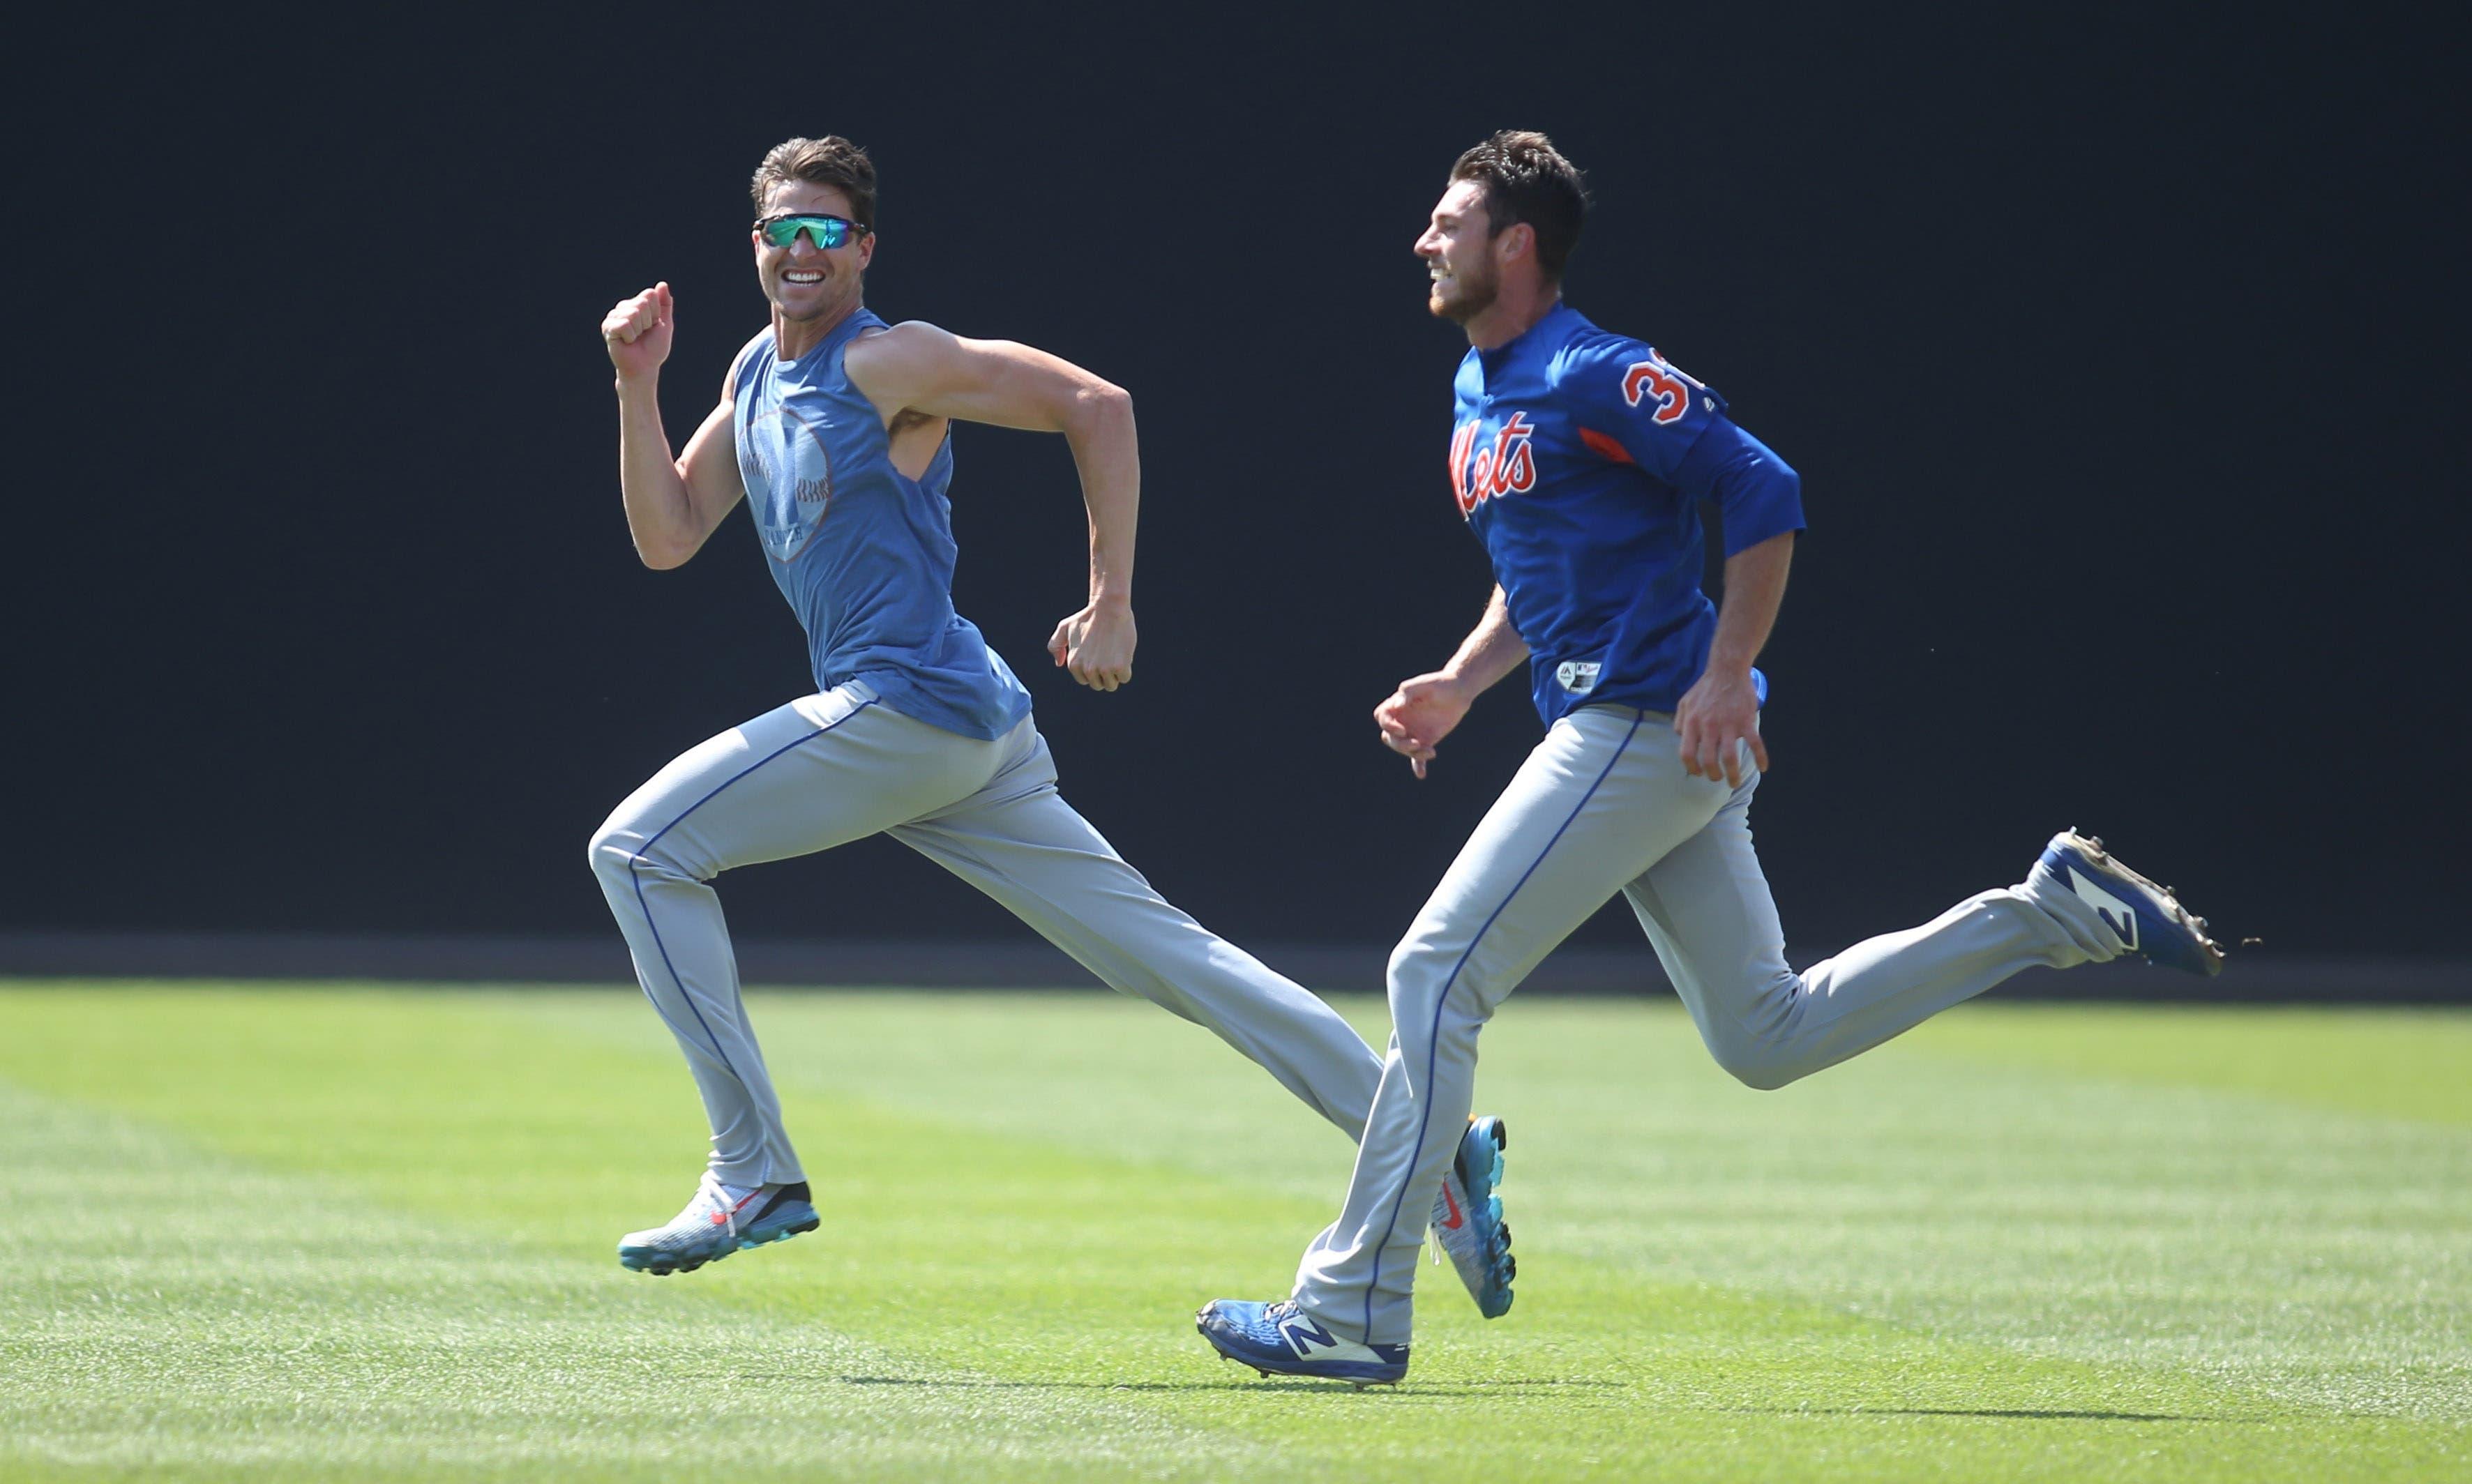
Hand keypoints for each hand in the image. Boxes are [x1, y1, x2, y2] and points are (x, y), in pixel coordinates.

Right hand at [602, 282, 673, 382]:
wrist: (644, 367)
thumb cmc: (653, 348)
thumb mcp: (665, 324)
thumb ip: (665, 304)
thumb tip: (662, 284)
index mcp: (636, 304)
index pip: (649, 295)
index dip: (656, 313)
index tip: (652, 326)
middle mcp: (623, 308)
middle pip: (642, 303)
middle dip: (648, 322)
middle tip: (643, 334)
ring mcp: (613, 317)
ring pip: (633, 313)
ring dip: (639, 330)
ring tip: (635, 338)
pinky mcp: (608, 328)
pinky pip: (624, 324)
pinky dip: (631, 336)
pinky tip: (627, 342)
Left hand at [1047, 597, 1135, 690]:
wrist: (1108, 608)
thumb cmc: (1088, 616)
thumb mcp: (1064, 627)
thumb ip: (1055, 645)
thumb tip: (1059, 664)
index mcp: (1074, 664)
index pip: (1085, 680)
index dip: (1093, 669)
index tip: (1097, 655)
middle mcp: (1087, 669)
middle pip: (1098, 685)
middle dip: (1103, 674)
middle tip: (1107, 654)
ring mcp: (1104, 669)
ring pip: (1111, 685)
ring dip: (1115, 673)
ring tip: (1114, 655)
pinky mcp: (1120, 667)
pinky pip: (1124, 678)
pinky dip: (1126, 669)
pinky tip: (1123, 654)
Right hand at [1375, 671, 1475, 779]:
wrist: (1459, 692)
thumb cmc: (1440, 684)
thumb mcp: (1425, 683)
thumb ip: (1409, 691)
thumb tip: (1397, 705)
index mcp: (1398, 705)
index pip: (1381, 717)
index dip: (1387, 725)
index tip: (1402, 730)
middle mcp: (1402, 720)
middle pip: (1389, 737)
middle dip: (1399, 744)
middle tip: (1416, 743)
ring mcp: (1413, 731)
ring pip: (1403, 748)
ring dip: (1413, 753)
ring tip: (1431, 751)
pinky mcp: (1425, 740)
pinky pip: (1417, 756)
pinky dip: (1418, 766)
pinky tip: (1421, 774)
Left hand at [1673, 665, 1768, 787]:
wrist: (1727, 670)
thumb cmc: (1705, 688)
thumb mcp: (1684, 703)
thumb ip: (1680, 723)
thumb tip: (1681, 739)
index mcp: (1692, 723)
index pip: (1687, 754)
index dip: (1692, 768)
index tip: (1698, 773)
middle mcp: (1709, 726)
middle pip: (1708, 760)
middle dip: (1713, 775)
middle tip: (1717, 779)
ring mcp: (1728, 724)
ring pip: (1729, 757)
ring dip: (1733, 774)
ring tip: (1734, 782)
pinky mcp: (1746, 720)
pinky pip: (1755, 743)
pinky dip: (1760, 757)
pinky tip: (1763, 767)